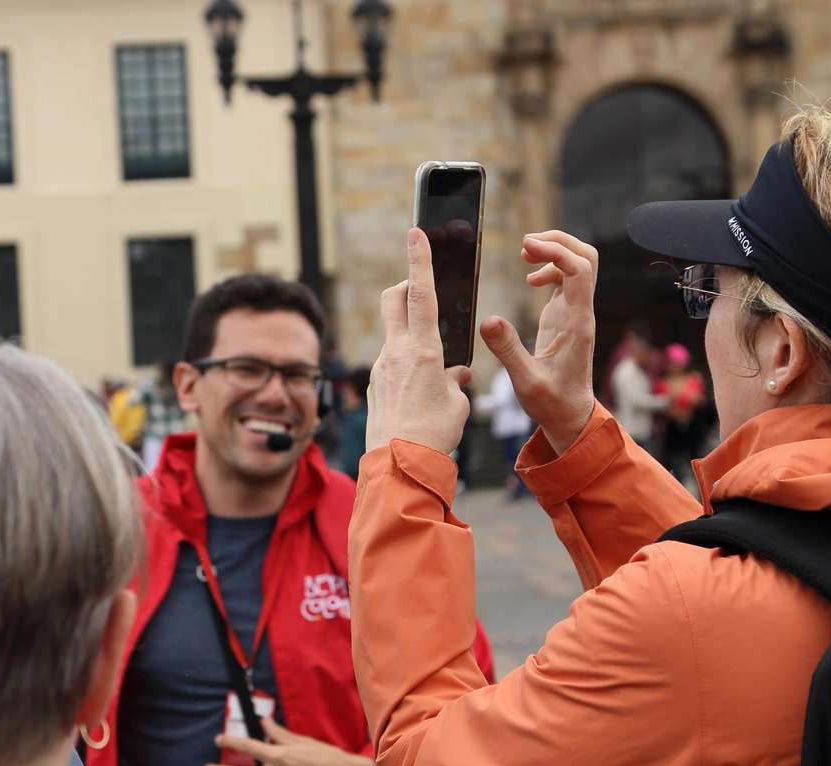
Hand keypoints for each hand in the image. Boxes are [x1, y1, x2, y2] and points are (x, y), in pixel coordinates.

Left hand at [367, 228, 473, 455]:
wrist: (399, 466)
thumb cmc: (434, 435)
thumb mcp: (457, 404)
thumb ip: (455, 381)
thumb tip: (456, 374)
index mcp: (422, 351)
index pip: (421, 294)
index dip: (419, 260)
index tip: (416, 233)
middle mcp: (396, 353)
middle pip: (393, 300)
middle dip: (405, 285)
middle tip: (420, 288)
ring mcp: (381, 368)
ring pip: (394, 334)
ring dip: (411, 336)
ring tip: (433, 366)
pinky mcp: (374, 385)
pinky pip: (391, 364)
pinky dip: (406, 365)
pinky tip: (419, 390)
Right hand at [479, 231, 599, 453]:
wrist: (570, 416)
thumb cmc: (552, 403)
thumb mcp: (525, 382)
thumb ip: (508, 351)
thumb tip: (488, 320)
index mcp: (577, 323)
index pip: (579, 271)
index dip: (556, 251)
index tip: (526, 248)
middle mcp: (581, 312)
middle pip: (586, 257)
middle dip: (559, 241)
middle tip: (526, 244)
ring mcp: (575, 312)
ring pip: (578, 264)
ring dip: (554, 251)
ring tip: (524, 255)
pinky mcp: (566, 316)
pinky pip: (566, 279)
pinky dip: (549, 268)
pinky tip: (529, 279)